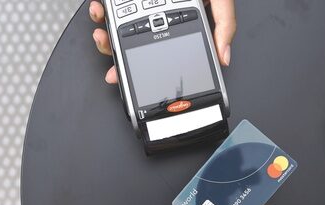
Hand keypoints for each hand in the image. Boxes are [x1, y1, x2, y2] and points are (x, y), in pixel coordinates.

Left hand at [89, 0, 236, 82]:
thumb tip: (224, 57)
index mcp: (177, 18)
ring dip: (103, 34)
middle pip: (130, 42)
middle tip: (109, 55)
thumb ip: (225, 24)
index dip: (140, 66)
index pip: (158, 49)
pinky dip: (100, 12)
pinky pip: (107, 8)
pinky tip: (100, 10)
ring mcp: (137, 2)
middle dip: (114, 52)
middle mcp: (156, 11)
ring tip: (101, 33)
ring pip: (114, 27)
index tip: (125, 76)